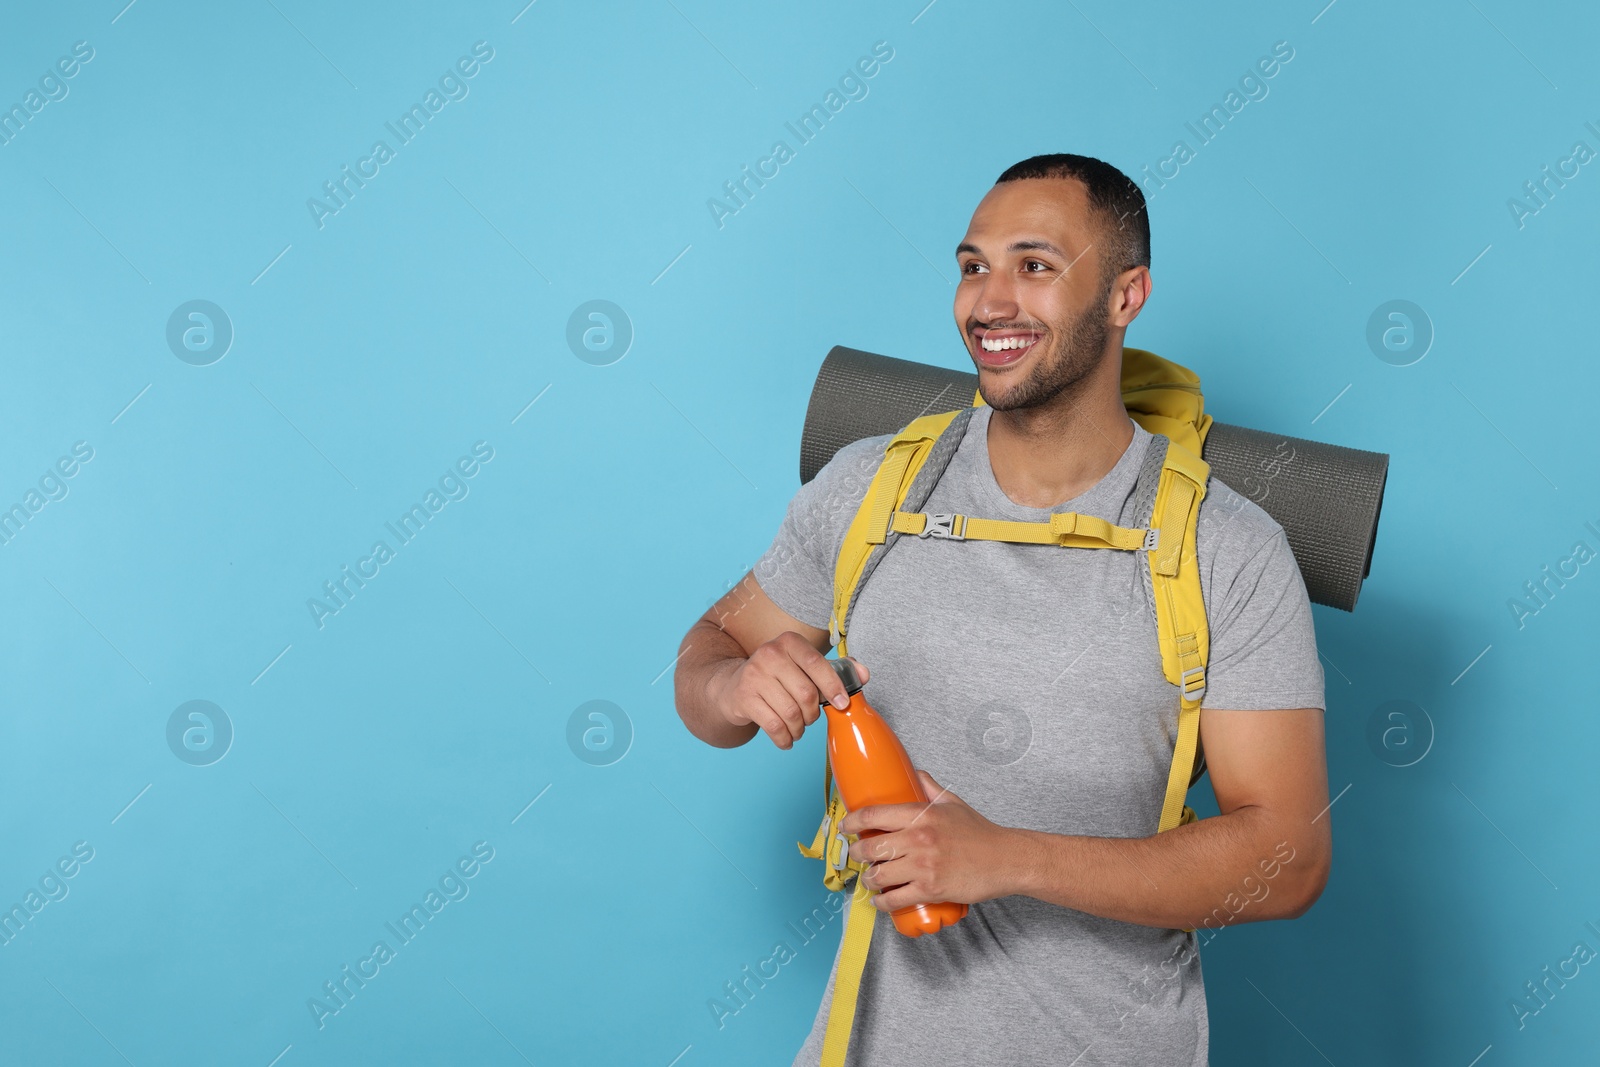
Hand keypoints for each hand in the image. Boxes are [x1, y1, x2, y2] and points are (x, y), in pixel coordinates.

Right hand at [709, 637, 867, 749]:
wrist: (732, 685)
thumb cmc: (777, 676)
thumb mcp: (804, 666)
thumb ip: (837, 668)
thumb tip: (864, 674)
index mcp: (789, 642)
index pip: (817, 663)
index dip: (833, 686)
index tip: (842, 704)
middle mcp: (769, 654)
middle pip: (806, 694)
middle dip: (813, 713)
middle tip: (810, 718)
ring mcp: (753, 675)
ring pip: (791, 713)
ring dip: (800, 729)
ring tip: (798, 729)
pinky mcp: (744, 698)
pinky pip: (774, 726)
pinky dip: (785, 739)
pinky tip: (786, 739)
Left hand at [839, 770, 1019, 909]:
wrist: (1006, 860)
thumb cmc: (980, 833)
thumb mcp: (953, 803)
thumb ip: (930, 788)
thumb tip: (914, 774)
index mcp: (922, 815)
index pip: (874, 814)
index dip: (852, 821)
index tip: (845, 827)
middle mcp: (919, 839)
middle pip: (871, 847)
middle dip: (856, 854)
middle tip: (856, 855)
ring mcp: (924, 866)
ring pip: (879, 876)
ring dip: (868, 880)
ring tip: (870, 878)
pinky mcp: (930, 890)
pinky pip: (895, 899)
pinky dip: (882, 902)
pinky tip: (880, 900)